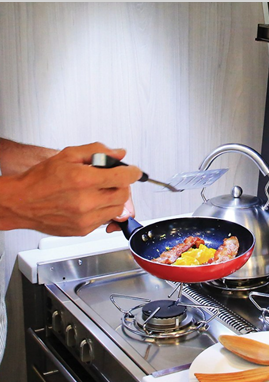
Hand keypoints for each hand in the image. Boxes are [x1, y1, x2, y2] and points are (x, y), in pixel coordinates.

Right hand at [0, 142, 141, 235]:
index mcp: (83, 179)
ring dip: (114, 199)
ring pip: (117, 209)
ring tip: (99, 192)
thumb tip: (119, 153)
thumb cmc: (40, 179)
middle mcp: (86, 201)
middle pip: (123, 194)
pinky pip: (105, 220)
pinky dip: (103, 211)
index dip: (132, 172)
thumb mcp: (67, 155)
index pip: (123, 177)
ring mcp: (85, 218)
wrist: (21, 202)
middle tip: (112, 180)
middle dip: (121, 185)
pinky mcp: (83, 229)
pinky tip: (90, 203)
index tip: (134, 171)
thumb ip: (97, 151)